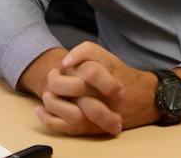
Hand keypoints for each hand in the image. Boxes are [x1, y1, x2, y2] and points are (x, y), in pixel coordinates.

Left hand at [34, 41, 158, 135]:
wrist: (139, 99)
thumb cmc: (118, 75)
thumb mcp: (107, 56)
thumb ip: (87, 51)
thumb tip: (66, 62)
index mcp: (108, 78)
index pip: (91, 71)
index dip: (74, 63)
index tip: (65, 63)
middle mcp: (102, 98)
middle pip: (76, 91)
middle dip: (57, 83)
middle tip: (54, 76)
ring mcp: (93, 116)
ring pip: (70, 113)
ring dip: (51, 101)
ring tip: (49, 93)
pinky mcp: (85, 128)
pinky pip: (63, 127)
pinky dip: (47, 118)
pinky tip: (40, 109)